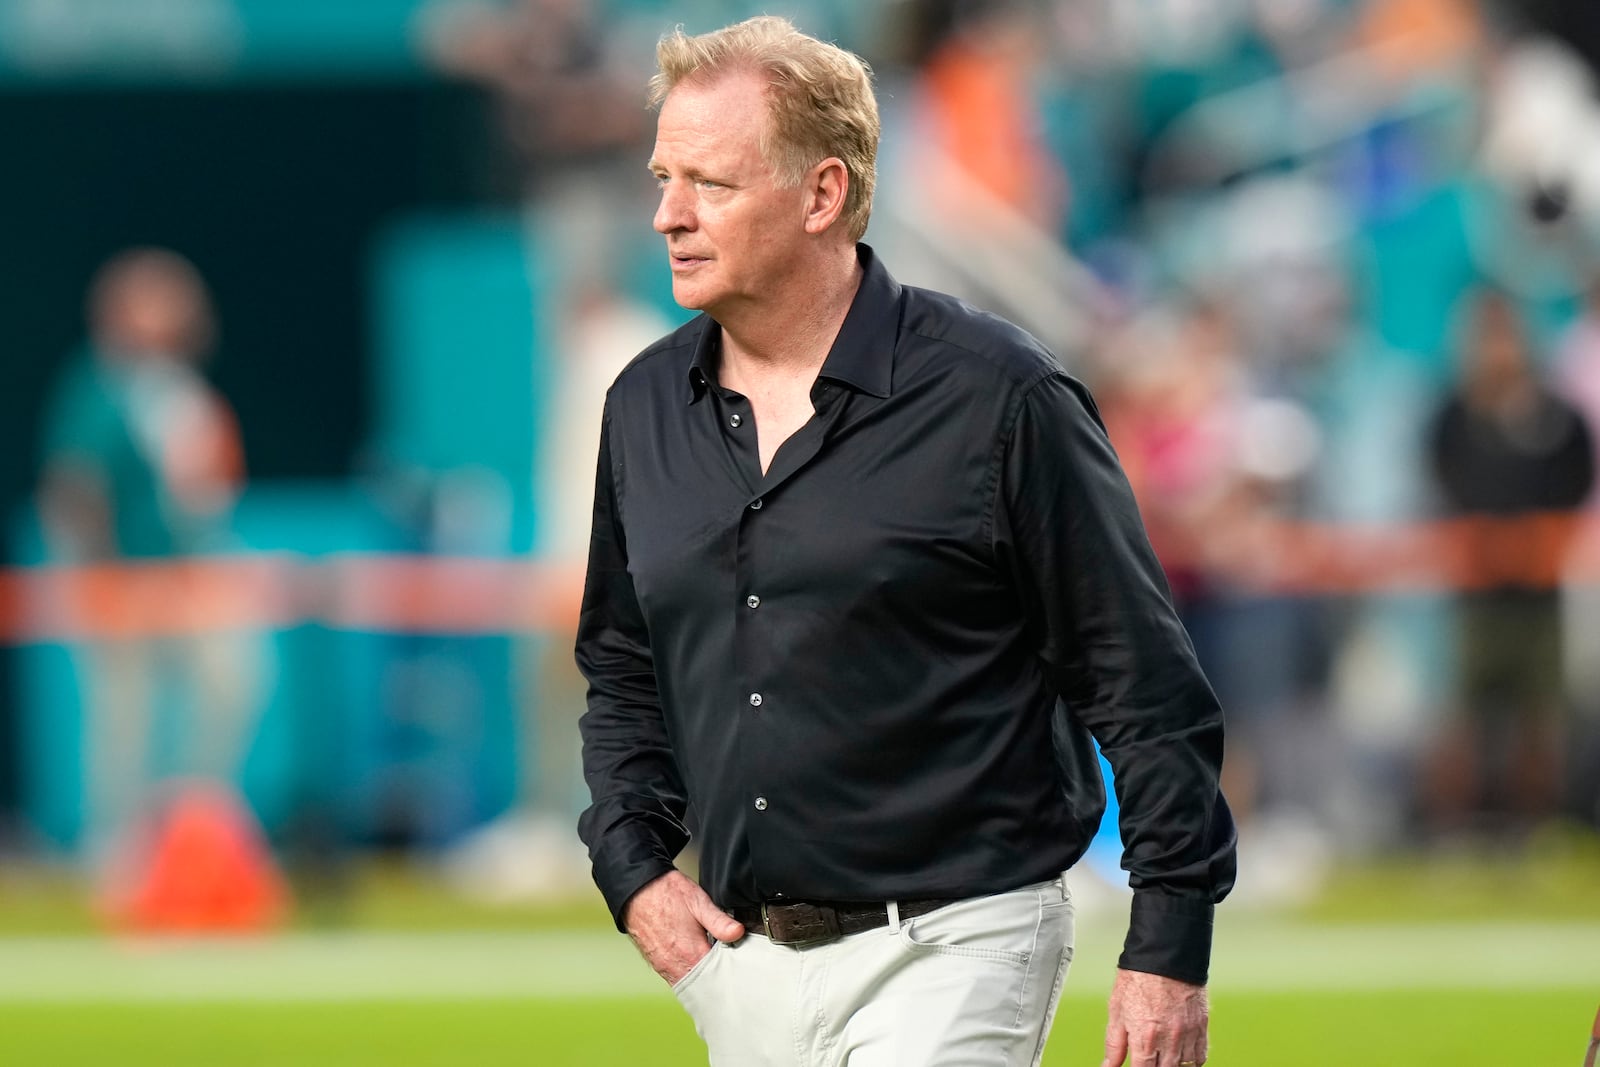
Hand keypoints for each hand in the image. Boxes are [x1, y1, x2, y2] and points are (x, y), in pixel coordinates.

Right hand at [621, 870, 745, 984]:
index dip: (731, 973)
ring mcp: (665, 967)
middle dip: (718, 981)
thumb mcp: (698, 901)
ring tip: (715, 968)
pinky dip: (689, 977)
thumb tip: (738, 933)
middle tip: (730, 971)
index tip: (740, 967)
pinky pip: (677, 979)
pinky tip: (697, 965)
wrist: (636, 890)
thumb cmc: (666, 893)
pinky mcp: (657, 964)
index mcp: (691, 952)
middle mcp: (676, 965)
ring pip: (690, 985)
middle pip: (704, 986)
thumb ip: (719, 921)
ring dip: (703, 980)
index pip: (718, 976)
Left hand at [1100, 967, 1208, 1066]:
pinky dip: (1191, 1061)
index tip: (1136, 1066)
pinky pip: (1201, 1056)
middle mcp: (1169, 1040)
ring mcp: (1188, 1034)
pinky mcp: (1201, 1026)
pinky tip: (1179, 1055)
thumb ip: (1114, 1044)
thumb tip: (1108, 1066)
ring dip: (1172, 1066)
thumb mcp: (1117, 1011)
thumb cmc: (1138, 979)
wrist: (1164, 955)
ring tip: (1162, 1058)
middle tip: (1148, 1059)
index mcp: (1145, 1038)